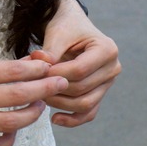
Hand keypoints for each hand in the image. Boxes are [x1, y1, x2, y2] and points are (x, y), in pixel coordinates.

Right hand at [0, 57, 68, 145]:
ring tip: (39, 107)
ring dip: (31, 115)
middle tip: (60, 84)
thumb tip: (27, 66)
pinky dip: (9, 140)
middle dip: (44, 89)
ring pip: (10, 123)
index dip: (36, 69)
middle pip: (17, 96)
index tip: (50, 67)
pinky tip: (14, 131)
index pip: (11, 71)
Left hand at [31, 0, 120, 127]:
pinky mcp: (99, 94)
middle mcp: (112, 68)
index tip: (37, 73)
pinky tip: (54, 119)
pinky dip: (73, 119)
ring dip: (60, 104)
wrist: (72, 26)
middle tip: (34, 85)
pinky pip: (88, 113)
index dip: (56, 74)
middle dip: (56, 89)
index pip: (80, 70)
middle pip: (82, 89)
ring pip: (85, 104)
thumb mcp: (58, 33)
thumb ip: (50, 51)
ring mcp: (107, 83)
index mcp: (107, 49)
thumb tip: (39, 64)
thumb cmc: (67, 27)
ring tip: (40, 96)